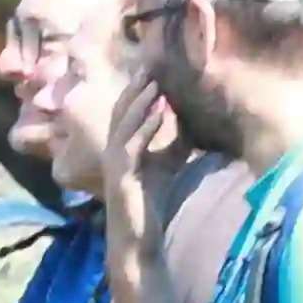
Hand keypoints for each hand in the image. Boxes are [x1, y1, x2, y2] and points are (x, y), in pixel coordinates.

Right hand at [101, 76, 179, 241]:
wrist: (139, 238)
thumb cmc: (150, 202)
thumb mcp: (167, 166)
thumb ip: (174, 143)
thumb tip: (189, 121)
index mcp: (122, 146)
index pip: (127, 110)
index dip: (139, 89)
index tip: (154, 67)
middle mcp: (113, 150)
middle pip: (121, 110)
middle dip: (136, 87)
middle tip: (150, 64)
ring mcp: (115, 162)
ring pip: (124, 124)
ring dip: (140, 102)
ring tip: (155, 83)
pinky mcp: (122, 176)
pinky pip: (133, 145)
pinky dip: (146, 126)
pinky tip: (161, 112)